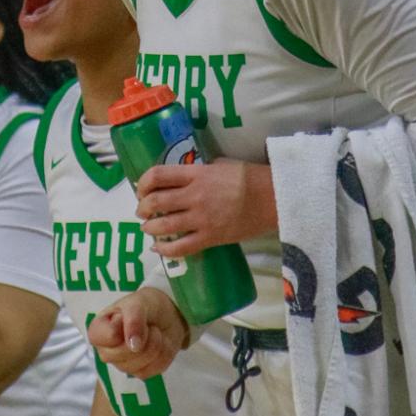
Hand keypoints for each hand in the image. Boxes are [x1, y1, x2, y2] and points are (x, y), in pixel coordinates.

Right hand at [89, 287, 189, 380]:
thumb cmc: (146, 306)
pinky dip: (163, 353)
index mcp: (98, 331)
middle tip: (146, 325)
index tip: (128, 317)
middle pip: (121, 354)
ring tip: (153, 332)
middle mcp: (106, 351)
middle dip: (143, 336)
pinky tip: (160, 343)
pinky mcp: (141, 372)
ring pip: (139, 365)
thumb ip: (133, 320)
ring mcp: (122, 364)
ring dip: (155, 344)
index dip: (124, 327)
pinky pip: (154, 369)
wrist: (169, 315)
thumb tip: (133, 346)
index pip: (105, 337)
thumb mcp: (138, 303)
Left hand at [136, 159, 274, 258]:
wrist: (273, 198)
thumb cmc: (251, 178)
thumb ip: (200, 171)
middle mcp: (194, 195)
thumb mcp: (221, 164)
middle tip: (143, 211)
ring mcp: (201, 218)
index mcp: (196, 174)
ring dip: (150, 228)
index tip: (141, 189)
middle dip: (143, 208)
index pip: (157, 175)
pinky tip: (158, 249)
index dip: (143, 183)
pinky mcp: (210, 238)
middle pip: (155, 202)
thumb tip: (185, 177)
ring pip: (163, 226)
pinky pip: (180, 248)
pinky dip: (165, 250)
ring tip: (149, 228)